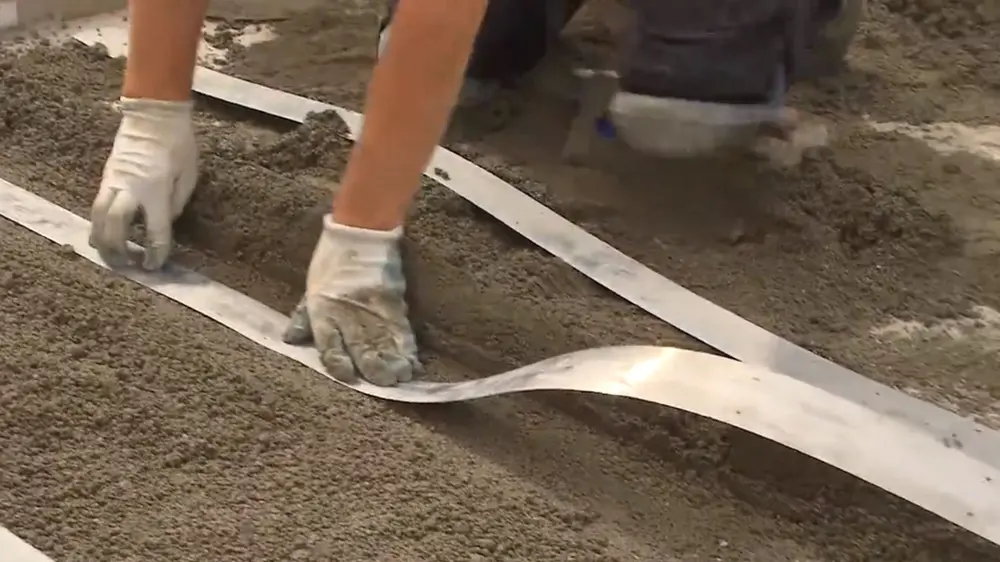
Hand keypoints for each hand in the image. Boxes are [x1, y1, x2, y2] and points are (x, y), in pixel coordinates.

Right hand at [90, 98, 197, 269]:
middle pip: (115, 227)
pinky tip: (103, 234)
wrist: (154, 115)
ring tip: (109, 256)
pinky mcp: (105, 175)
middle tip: (125, 265)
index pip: (154, 231)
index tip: (153, 265)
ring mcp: (113, 181)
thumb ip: (176, 204)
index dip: (155, 252)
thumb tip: (165, 223)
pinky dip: (98, 223)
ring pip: (98, 217)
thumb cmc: (179, 144)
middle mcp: (130, 189)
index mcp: (155, 191)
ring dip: (102, 240)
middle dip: (118, 250)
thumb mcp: (189, 176)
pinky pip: (97, 205)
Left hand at [283, 215, 420, 386]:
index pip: (330, 347)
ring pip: (384, 344)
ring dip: (394, 364)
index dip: (340, 365)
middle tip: (385, 383)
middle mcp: (348, 316)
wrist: (360, 235)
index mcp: (324, 313)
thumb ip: (304, 316)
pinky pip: (402, 331)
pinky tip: (412, 362)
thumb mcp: (312, 288)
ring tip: (401, 378)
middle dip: (374, 370)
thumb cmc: (331, 261)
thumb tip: (291, 339)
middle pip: (362, 350)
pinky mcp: (393, 304)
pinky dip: (408, 348)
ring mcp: (373, 311)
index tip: (350, 377)